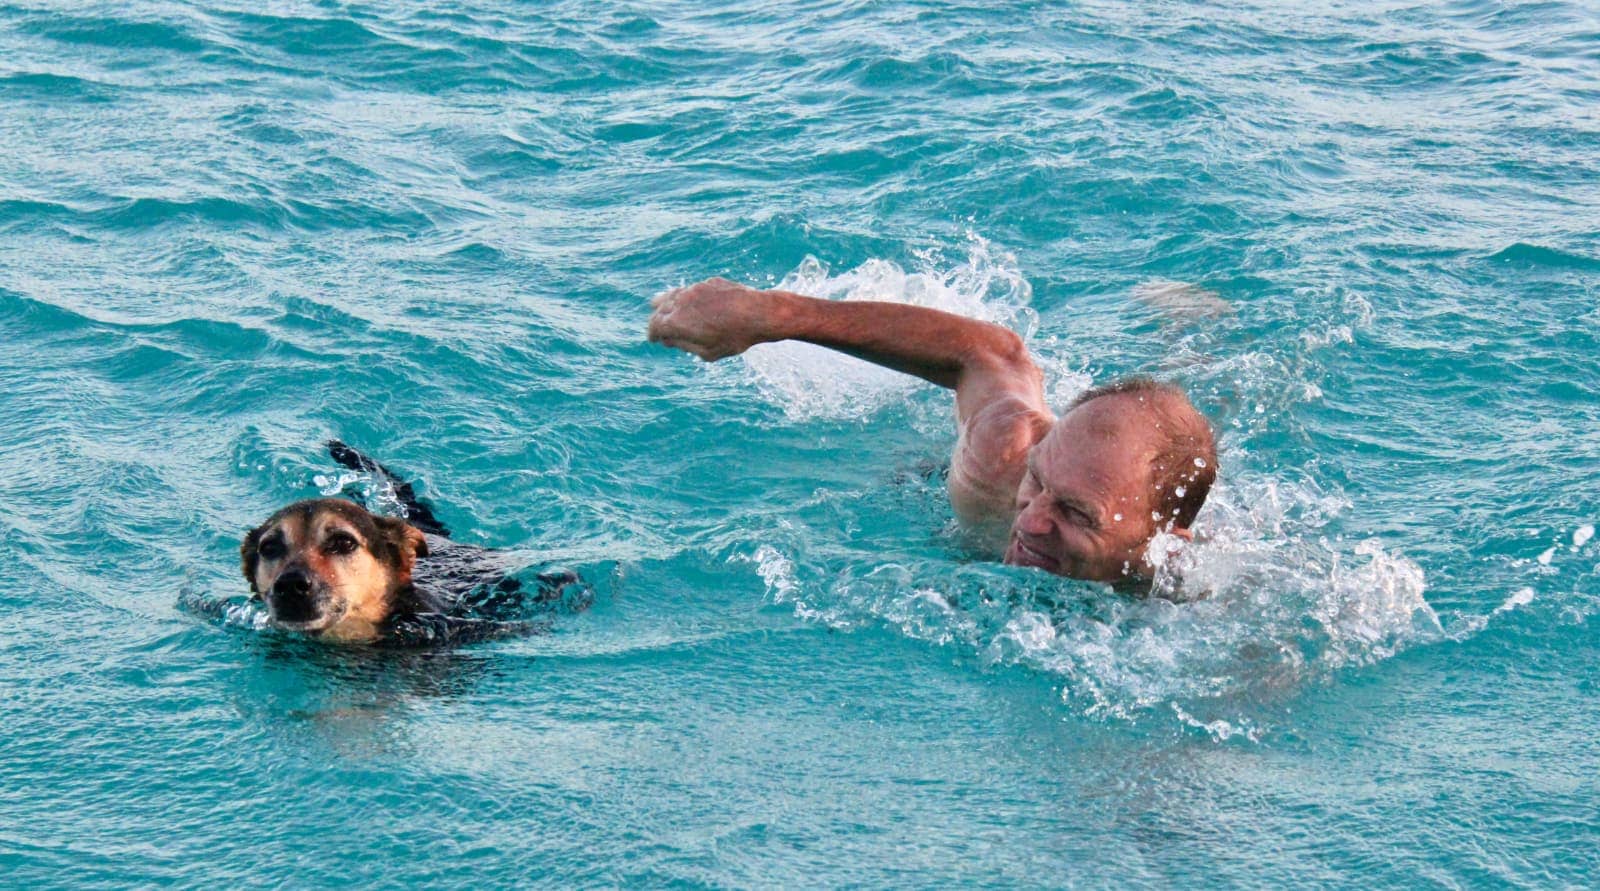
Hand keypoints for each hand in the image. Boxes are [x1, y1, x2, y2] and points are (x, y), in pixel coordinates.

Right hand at [647, 277, 780, 360]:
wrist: (759, 313)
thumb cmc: (734, 338)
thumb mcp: (707, 352)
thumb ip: (684, 345)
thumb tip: (668, 340)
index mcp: (676, 322)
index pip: (654, 327)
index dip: (653, 334)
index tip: (654, 339)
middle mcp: (681, 302)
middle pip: (660, 309)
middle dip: (657, 319)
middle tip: (659, 327)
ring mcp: (694, 289)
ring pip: (673, 295)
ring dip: (667, 304)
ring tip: (665, 309)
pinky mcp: (708, 283)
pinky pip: (691, 290)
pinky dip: (686, 298)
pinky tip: (690, 303)